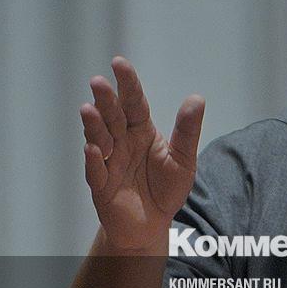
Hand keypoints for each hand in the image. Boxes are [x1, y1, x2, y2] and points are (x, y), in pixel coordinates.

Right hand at [80, 56, 204, 252]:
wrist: (152, 224)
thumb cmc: (166, 188)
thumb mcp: (183, 158)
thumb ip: (187, 130)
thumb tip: (197, 98)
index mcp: (141, 131)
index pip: (133, 102)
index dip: (127, 83)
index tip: (118, 62)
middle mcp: (121, 142)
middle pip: (113, 116)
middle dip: (106, 100)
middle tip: (99, 81)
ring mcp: (108, 162)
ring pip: (99, 139)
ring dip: (94, 125)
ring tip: (89, 109)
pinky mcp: (102, 186)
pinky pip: (96, 171)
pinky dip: (94, 160)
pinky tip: (95, 148)